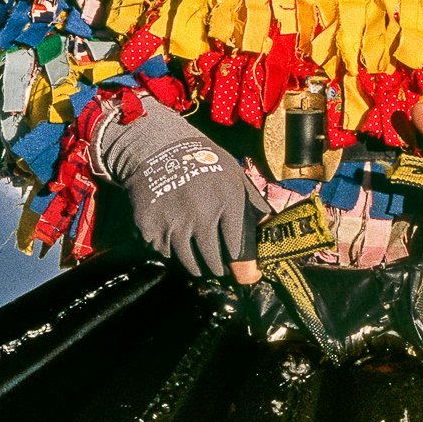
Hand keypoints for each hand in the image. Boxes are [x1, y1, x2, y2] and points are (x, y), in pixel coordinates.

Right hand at [91, 99, 260, 280]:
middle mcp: (201, 213)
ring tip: (200, 266)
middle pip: (214, 261)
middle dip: (219, 268)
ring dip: (196, 266)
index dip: (243, 267)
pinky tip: (176, 242)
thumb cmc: (203, 161)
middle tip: (219, 269)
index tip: (245, 274)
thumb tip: (272, 229)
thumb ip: (252, 204)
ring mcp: (174, 221)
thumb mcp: (234, 175)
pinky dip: (170, 251)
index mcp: (227, 200)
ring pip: (188, 261)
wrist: (157, 147)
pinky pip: (164, 251)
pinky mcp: (150, 226)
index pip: (239, 250)